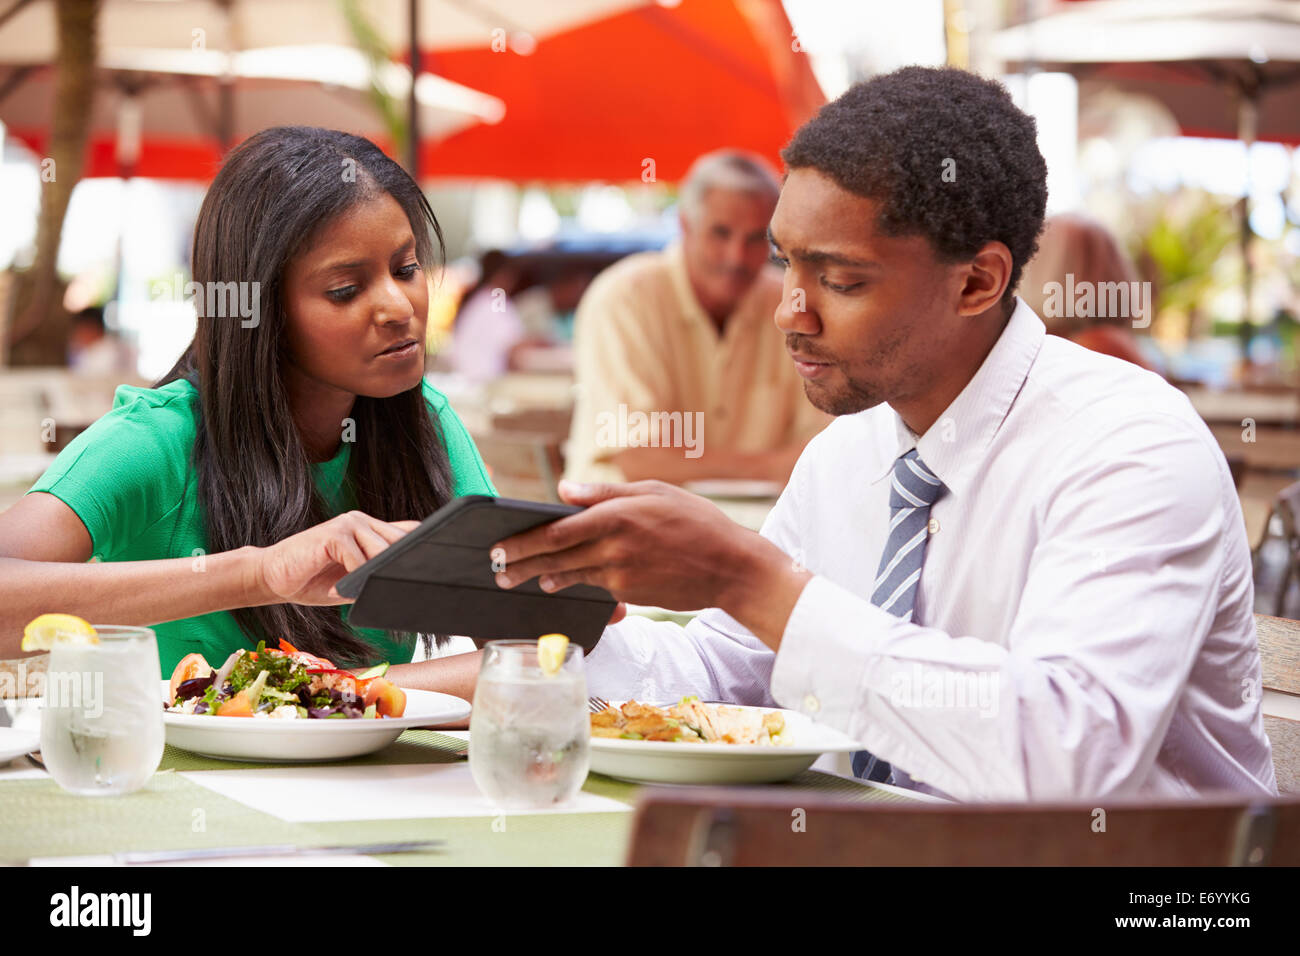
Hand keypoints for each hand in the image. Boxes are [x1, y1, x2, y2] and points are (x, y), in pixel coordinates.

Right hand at [252, 511, 419, 605]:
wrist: (273, 577)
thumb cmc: (314, 581)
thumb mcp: (354, 579)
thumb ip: (376, 575)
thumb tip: (407, 585)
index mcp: (371, 530)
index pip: (410, 533)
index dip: (423, 550)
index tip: (437, 571)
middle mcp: (363, 521)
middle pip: (402, 543)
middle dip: (402, 569)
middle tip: (399, 591)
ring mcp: (348, 524)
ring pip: (382, 552)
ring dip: (376, 577)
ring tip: (361, 592)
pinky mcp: (334, 534)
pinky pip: (358, 560)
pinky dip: (354, 580)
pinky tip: (338, 590)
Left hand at [491, 480, 809, 643]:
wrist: (731, 566)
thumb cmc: (696, 522)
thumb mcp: (654, 492)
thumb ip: (606, 493)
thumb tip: (564, 491)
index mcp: (619, 513)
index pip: (559, 528)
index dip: (525, 538)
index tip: (500, 542)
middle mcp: (615, 545)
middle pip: (555, 555)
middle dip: (521, 562)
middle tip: (495, 568)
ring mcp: (622, 572)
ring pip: (571, 574)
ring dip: (541, 576)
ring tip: (516, 579)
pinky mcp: (631, 593)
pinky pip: (594, 586)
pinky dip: (573, 583)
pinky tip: (557, 582)